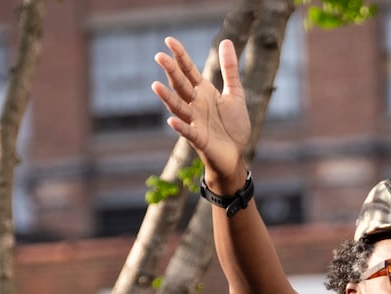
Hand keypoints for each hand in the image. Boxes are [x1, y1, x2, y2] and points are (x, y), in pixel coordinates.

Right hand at [152, 37, 249, 192]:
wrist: (236, 155)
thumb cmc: (233, 126)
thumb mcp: (235, 94)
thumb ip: (229, 69)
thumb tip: (225, 41)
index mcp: (203, 92)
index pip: (188, 70)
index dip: (180, 56)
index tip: (169, 40)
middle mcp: (195, 105)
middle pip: (181, 86)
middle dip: (171, 72)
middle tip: (160, 56)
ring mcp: (195, 122)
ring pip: (179, 107)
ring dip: (167, 98)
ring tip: (155, 85)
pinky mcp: (199, 139)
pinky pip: (188, 132)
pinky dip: (180, 127)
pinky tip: (171, 121)